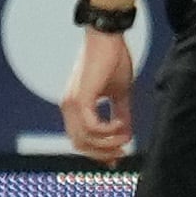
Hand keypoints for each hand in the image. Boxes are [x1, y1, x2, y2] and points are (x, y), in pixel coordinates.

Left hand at [60, 26, 139, 161]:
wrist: (107, 38)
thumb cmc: (113, 60)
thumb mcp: (120, 93)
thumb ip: (121, 115)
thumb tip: (127, 135)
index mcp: (75, 107)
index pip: (81, 139)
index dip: (98, 152)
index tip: (117, 158)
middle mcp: (68, 108)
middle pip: (80, 145)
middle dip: (103, 152)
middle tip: (124, 152)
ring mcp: (71, 104)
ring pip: (84, 139)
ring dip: (108, 143)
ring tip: (126, 137)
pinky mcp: (80, 99)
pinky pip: (92, 127)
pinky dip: (108, 131)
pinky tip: (120, 125)